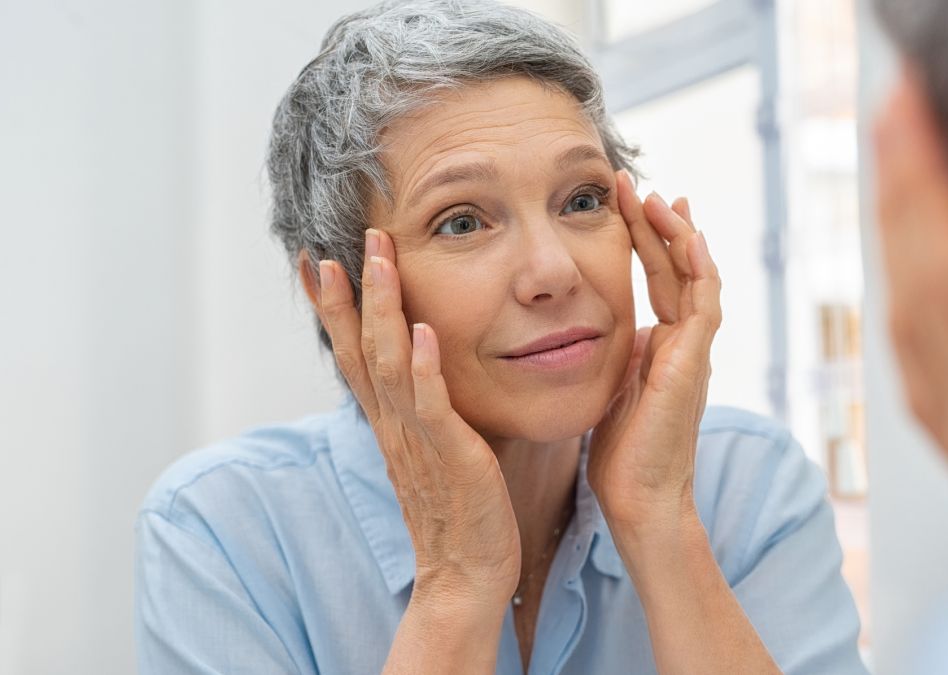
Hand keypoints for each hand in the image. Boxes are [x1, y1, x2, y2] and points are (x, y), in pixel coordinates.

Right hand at [315, 228, 519, 606]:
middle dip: (350, 294)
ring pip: (388, 364)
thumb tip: (428, 370)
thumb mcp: (435, 450)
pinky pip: (431, 406)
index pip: (352, 355)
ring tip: (380, 261)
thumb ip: (426, 410)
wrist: (467, 575)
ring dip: (383, 310)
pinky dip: (423, 368)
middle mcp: (393, 426)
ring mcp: (417, 440)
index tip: (317, 261)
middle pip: (359, 349)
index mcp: (389, 423)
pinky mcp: (450, 456)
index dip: (334, 309)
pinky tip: (422, 332)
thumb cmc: (460, 512)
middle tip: (340, 243)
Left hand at [588, 171, 721, 535]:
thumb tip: (606, 330)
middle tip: (636, 184)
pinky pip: (704, 306)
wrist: (640, 498)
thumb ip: (617, 356)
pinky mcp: (694, 364)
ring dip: (678, 236)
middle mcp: (683, 344)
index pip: (659, 279)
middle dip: (658, 223)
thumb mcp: (612, 389)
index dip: (644, 239)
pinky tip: (688, 237)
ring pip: (696, 278)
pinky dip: (700, 269)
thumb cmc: (622, 455)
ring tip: (658, 197)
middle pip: (677, 268)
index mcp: (663, 347)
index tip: (626, 202)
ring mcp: (693, 352)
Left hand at [874, 72, 947, 547]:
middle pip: (923, 285)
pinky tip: (910, 263)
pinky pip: (917, 351)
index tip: (914, 126)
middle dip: (905, 193)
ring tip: (898, 165)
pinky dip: (909, 288)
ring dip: (899, 232)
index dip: (931, 197)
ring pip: (911, 312)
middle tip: (896, 116)